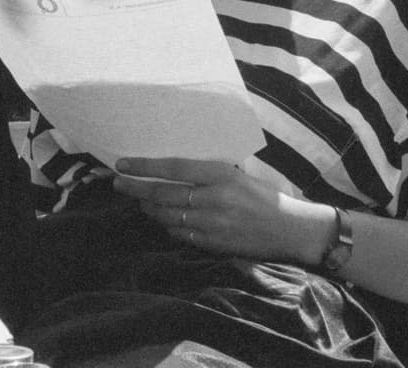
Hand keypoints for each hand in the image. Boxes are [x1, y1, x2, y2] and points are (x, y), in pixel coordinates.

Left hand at [113, 157, 329, 262]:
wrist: (289, 228)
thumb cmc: (264, 196)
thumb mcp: (237, 175)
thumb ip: (207, 174)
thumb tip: (173, 171)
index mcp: (220, 174)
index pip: (173, 167)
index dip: (145, 166)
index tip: (123, 164)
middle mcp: (213, 198)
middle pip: (163, 193)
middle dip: (136, 188)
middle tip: (117, 183)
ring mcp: (211, 224)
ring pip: (167, 215)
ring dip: (149, 208)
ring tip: (139, 201)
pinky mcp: (212, 243)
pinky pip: (179, 234)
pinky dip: (167, 225)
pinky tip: (163, 219)